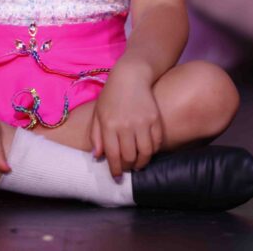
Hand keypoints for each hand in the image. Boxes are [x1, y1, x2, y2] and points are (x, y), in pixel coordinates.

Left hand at [90, 61, 163, 176]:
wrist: (131, 76)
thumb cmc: (111, 95)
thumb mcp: (98, 113)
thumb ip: (96, 136)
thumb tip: (97, 156)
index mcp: (109, 125)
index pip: (113, 155)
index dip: (115, 169)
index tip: (117, 176)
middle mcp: (126, 125)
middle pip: (130, 157)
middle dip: (128, 167)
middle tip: (128, 168)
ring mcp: (142, 122)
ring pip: (146, 153)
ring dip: (142, 162)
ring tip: (138, 163)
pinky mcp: (155, 118)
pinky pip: (157, 142)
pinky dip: (154, 150)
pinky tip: (148, 150)